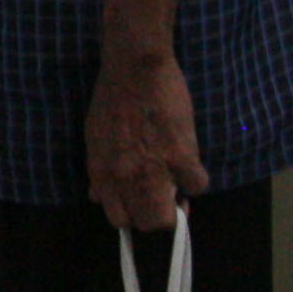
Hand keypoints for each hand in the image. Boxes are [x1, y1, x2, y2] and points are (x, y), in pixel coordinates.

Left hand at [84, 45, 206, 232]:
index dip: (136, 215)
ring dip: (179, 203)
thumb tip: (98, 197)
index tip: (145, 204)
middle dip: (159, 215)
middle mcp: (125, 178)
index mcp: (102, 173)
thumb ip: (99, 172)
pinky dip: (197, 177)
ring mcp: (153, 170)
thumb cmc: (113, 97)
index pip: (119, 219)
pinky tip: (192, 161)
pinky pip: (197, 185)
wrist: (134, 68)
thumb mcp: (95, 137)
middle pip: (147, 223)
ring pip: (170, 215)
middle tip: (168, 197)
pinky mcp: (181, 156)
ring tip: (180, 183)